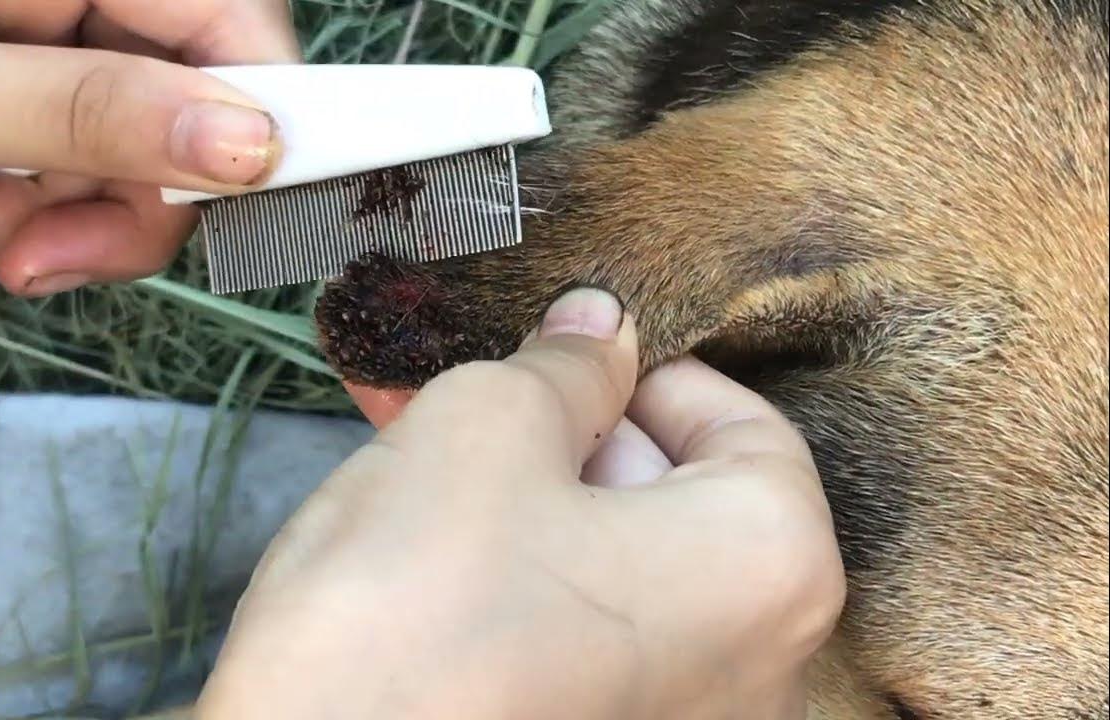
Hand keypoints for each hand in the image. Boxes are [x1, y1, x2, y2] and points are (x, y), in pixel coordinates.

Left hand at [0, 0, 298, 295]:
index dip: (256, 111)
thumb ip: (83, 114)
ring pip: (124, 147)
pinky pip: (61, 162)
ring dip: (50, 218)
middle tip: (42, 259)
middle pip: (182, 96)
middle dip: (121, 197)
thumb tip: (245, 141)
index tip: (242, 203)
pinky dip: (13, 212)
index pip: (224, 14)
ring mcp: (22, 25)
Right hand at [197, 287, 846, 718]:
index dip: (644, 369)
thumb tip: (605, 327)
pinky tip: (424, 526)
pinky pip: (571, 628)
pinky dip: (514, 569)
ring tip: (417, 434)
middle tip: (471, 382)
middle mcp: (757, 666)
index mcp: (770, 568)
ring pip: (607, 562)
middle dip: (566, 429)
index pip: (742, 424)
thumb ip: (566, 366)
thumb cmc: (419, 595)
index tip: (558, 351)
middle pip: (672, 498)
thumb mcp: (486, 430)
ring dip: (522, 490)